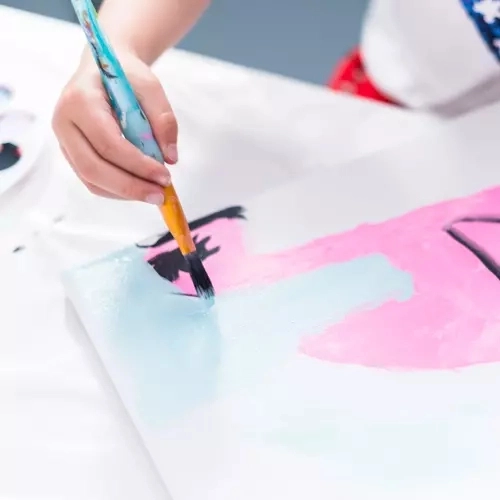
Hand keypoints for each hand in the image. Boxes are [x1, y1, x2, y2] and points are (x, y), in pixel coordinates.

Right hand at [52, 50, 177, 204]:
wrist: (104, 70)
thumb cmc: (126, 75)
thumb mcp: (150, 87)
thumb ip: (163, 120)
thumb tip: (170, 158)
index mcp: (80, 100)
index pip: (108, 143)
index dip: (137, 164)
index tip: (165, 176)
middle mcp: (65, 123)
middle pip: (93, 167)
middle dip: (130, 186)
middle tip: (160, 195)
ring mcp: (65, 141)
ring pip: (91, 180)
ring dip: (125, 192)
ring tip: (154, 193)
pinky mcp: (72, 154)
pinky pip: (92, 181)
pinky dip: (117, 190)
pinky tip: (139, 187)